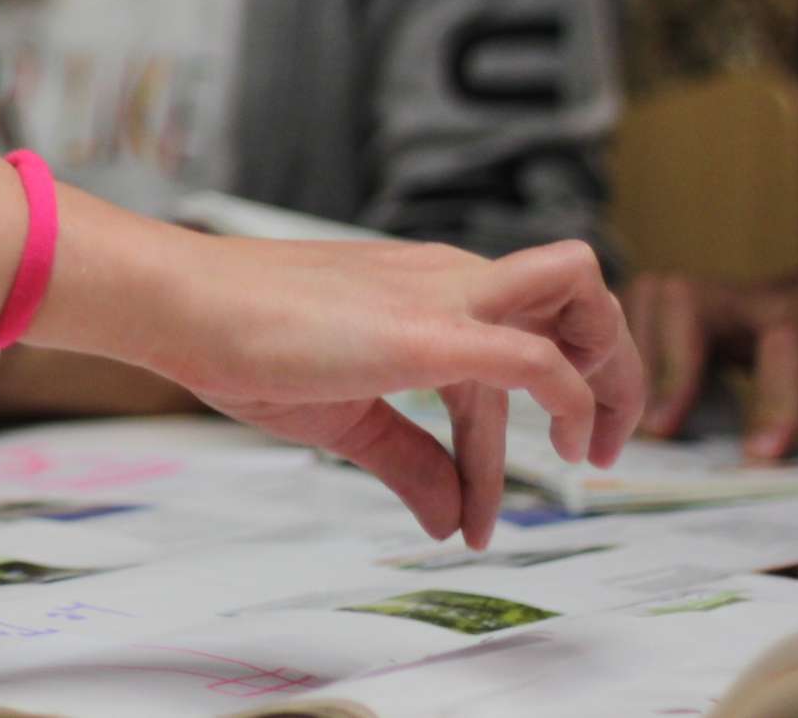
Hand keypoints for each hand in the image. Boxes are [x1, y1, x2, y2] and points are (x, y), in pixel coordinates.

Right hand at [89, 232, 637, 550]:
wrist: (183, 304)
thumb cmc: (242, 339)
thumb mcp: (343, 416)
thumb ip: (408, 462)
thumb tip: (448, 519)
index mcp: (431, 287)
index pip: (523, 330)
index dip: (539, 412)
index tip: (495, 497)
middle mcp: (450, 278)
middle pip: (581, 286)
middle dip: (615, 365)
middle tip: (598, 450)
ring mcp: (443, 297)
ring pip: (581, 289)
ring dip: (606, 367)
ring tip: (585, 450)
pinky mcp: (428, 332)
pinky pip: (535, 359)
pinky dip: (565, 406)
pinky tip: (552, 454)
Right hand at [627, 243, 797, 458]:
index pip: (784, 346)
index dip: (770, 400)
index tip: (758, 461)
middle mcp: (764, 300)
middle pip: (687, 301)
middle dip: (667, 363)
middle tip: (662, 434)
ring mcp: (733, 301)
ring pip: (656, 297)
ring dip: (635, 349)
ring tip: (630, 418)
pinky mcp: (714, 313)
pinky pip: (649, 311)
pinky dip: (627, 343)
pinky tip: (630, 395)